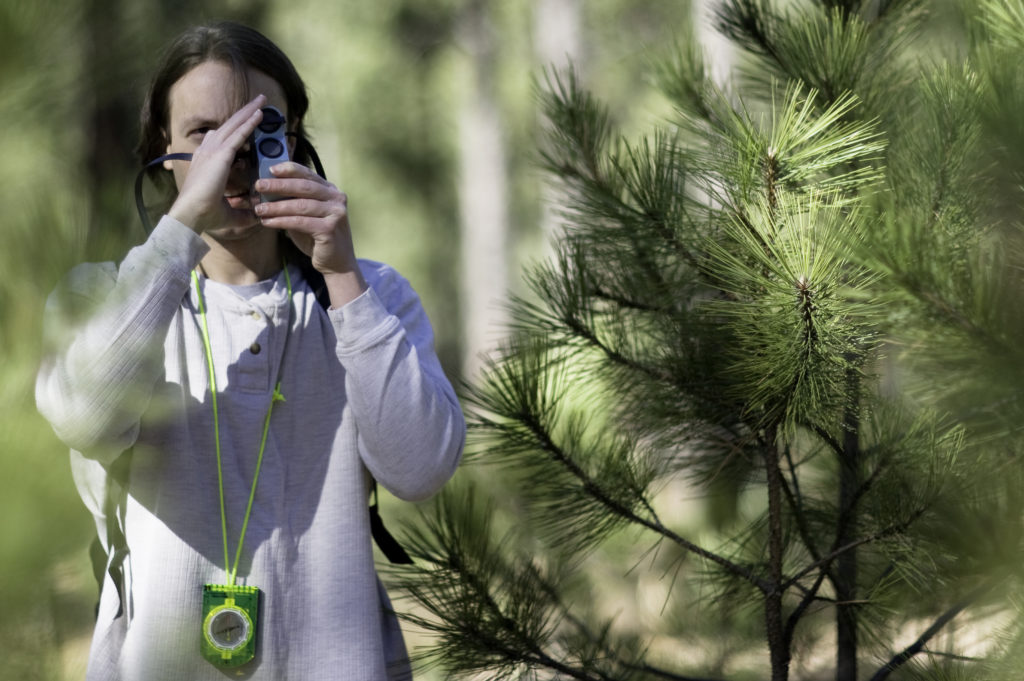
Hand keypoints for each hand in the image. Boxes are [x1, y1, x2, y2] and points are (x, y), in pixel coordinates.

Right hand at [167, 95, 266, 232]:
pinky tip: (260, 114)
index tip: (247, 121)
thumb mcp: (230, 212)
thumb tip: (258, 215)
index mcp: (205, 162)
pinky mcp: (220, 154)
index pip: (222, 139)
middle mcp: (207, 151)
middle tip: (258, 102)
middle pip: (228, 126)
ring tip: (262, 100)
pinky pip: (238, 134)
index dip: (235, 129)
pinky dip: (250, 123)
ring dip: (248, 112)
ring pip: (234, 125)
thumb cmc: (206, 215)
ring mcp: (212, 151)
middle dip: (243, 113)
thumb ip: (244, 212)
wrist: (191, 214)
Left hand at [254, 163, 368, 304]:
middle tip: (259, 185)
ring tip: (258, 208)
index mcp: (331, 191)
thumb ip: (293, 201)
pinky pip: (300, 222)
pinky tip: (267, 222)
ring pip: (301, 205)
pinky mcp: (329, 229)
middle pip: (304, 187)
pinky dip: (281, 221)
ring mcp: (335, 213)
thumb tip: (267, 190)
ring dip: (276, 206)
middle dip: (279, 185)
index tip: (270, 169)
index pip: (309, 175)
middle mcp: (337, 199)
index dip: (289, 170)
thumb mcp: (305, 215)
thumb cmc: (317, 237)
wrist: (337, 262)